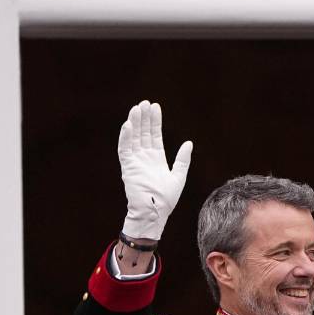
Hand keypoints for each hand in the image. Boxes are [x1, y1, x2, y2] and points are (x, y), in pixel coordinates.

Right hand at [118, 100, 193, 240]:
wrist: (155, 211)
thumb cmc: (167, 198)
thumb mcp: (179, 176)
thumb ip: (183, 160)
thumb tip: (189, 143)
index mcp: (157, 158)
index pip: (155, 135)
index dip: (155, 121)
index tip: (155, 107)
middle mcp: (145, 157)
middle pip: (143, 133)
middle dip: (144, 118)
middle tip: (145, 103)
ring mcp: (135, 161)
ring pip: (134, 137)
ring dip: (135, 123)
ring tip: (137, 108)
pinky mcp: (128, 167)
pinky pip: (125, 149)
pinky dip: (126, 137)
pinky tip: (128, 125)